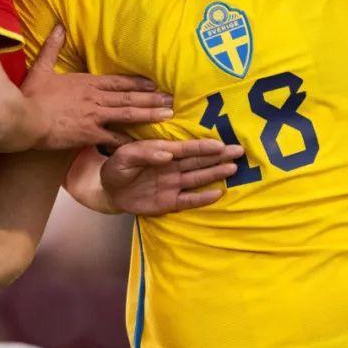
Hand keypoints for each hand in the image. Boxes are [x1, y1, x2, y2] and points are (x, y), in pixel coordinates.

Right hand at [23, 26, 174, 149]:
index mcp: (86, 82)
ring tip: (168, 114)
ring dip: (149, 114)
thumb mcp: (41, 68)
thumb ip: (53, 48)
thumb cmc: (31, 96)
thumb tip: (59, 27)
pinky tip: (145, 144)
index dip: (138, 82)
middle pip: (129, 96)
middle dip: (152, 98)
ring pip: (128, 114)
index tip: (154, 83)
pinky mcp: (90, 134)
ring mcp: (95, 116)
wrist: (25, 119)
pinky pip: (115, 138)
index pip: (118, 81)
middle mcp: (95, 98)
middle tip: (171, 99)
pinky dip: (130, 141)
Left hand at [100, 139, 243, 214]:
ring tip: (233, 168)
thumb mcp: (123, 157)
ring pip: (198, 178)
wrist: (108, 191)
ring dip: (215, 173)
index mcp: (162, 153)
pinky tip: (218, 193)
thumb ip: (144, 153)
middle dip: (218, 156)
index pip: (186, 149)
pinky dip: (203, 198)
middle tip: (239, 151)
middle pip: (198, 162)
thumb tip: (167, 155)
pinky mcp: (170, 203)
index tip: (220, 144)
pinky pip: (189, 200)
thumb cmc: (117, 169)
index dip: (203, 147)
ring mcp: (173, 185)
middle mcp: (172, 168)